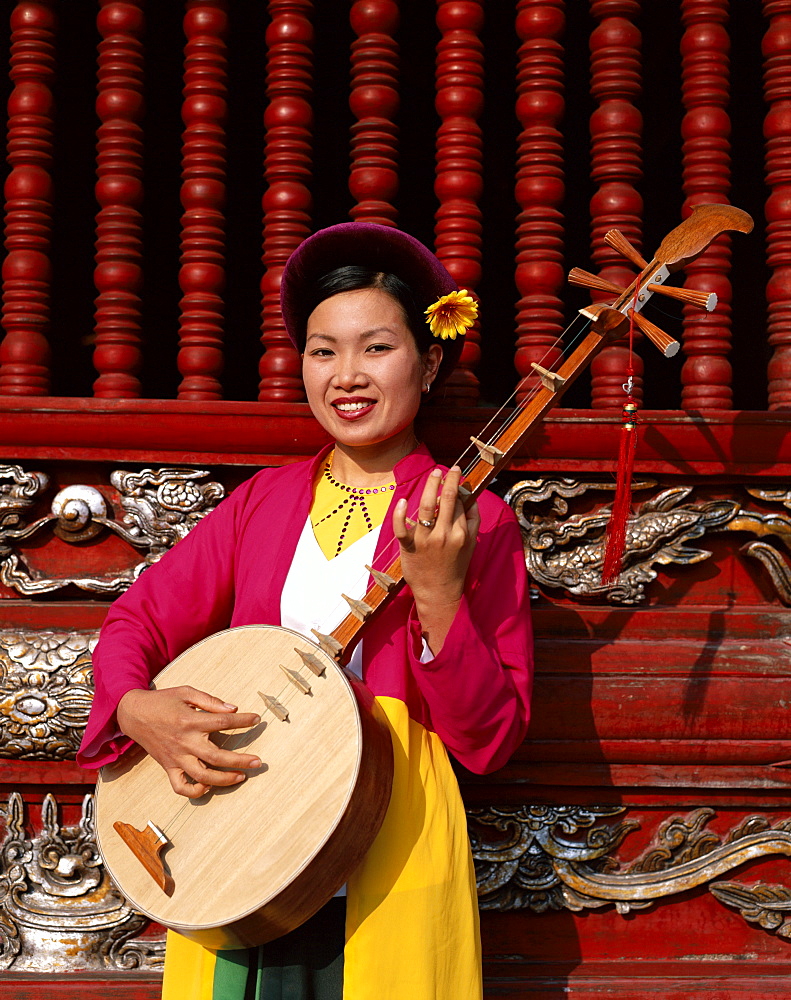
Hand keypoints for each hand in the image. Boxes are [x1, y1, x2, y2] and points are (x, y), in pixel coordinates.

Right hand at [117, 686, 261, 797]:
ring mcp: (176, 757)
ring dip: (224, 780)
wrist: (134, 714)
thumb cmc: (163, 701)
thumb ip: (210, 701)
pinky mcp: (168, 767)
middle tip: (258, 762)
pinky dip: (195, 791)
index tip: (256, 719)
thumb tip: (233, 710)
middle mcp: (185, 742)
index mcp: (190, 720)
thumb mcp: (186, 692)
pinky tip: (208, 786)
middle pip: (217, 756)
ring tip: (241, 777)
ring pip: (202, 776)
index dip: (243, 721)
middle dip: (241, 761)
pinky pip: (181, 787)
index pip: (223, 722)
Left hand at [393, 465, 479, 652]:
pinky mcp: (409, 548)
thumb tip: (471, 498)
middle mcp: (444, 535)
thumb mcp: (471, 544)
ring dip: (430, 486)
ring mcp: (425, 541)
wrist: (439, 592)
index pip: (460, 503)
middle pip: (447, 500)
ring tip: (434, 474)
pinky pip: (402, 528)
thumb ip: (473, 521)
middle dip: (448, 480)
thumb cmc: (455, 566)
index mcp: (460, 533)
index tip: (456, 475)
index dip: (457, 486)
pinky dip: (400, 514)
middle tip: (449, 469)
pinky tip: (403, 501)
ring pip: (427, 507)